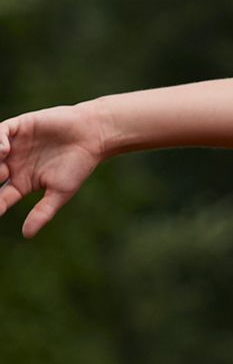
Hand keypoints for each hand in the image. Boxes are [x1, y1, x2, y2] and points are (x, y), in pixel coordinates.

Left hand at [0, 104, 110, 237]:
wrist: (92, 136)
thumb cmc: (78, 166)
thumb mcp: (59, 193)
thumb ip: (42, 213)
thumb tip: (27, 235)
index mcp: (20, 183)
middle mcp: (12, 165)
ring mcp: (12, 146)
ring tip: (1, 171)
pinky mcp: (17, 128)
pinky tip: (4, 151)